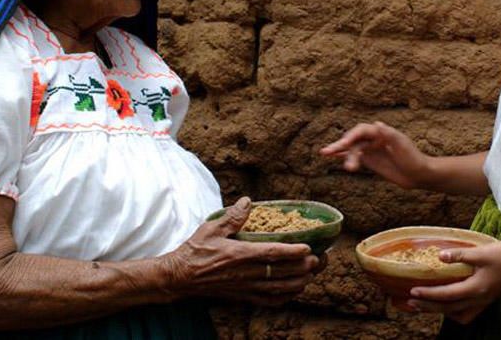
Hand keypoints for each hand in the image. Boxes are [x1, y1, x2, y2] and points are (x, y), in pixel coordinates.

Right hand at [160, 197, 319, 305]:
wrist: (180, 277)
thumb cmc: (195, 250)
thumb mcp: (211, 228)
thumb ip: (232, 216)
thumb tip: (248, 201)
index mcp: (239, 254)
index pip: (272, 254)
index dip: (292, 252)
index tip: (309, 247)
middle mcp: (245, 273)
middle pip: (282, 273)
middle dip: (304, 267)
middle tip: (320, 259)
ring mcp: (245, 287)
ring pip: (279, 289)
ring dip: (299, 282)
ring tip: (312, 273)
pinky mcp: (242, 296)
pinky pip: (268, 300)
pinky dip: (284, 297)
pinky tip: (293, 291)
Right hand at [320, 121, 429, 188]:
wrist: (419, 175)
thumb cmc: (414, 158)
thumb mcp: (403, 146)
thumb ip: (390, 135)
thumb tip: (377, 124)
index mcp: (381, 132)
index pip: (361, 131)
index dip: (351, 136)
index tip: (343, 145)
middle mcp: (374, 138)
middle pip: (353, 139)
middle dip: (340, 145)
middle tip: (326, 151)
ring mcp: (371, 149)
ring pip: (352, 150)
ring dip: (345, 157)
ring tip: (347, 168)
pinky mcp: (370, 160)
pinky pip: (354, 157)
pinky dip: (343, 157)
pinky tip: (332, 157)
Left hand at [407, 241, 500, 324]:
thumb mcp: (482, 252)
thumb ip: (460, 255)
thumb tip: (439, 256)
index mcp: (477, 288)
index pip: (447, 295)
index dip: (428, 294)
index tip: (413, 292)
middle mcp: (479, 299)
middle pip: (449, 309)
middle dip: (429, 307)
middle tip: (411, 303)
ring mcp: (484, 301)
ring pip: (458, 314)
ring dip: (440, 311)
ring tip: (425, 305)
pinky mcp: (487, 298)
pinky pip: (468, 312)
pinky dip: (455, 312)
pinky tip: (448, 304)